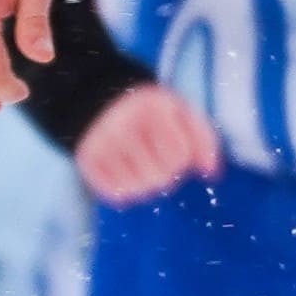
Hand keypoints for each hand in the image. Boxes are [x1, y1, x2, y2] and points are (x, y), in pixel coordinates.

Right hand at [71, 83, 223, 207]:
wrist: (100, 100)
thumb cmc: (151, 112)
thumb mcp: (181, 112)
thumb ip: (203, 140)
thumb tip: (211, 175)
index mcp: (151, 108)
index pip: (179, 156)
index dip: (181, 159)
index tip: (174, 149)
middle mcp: (123, 124)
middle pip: (159, 177)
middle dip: (165, 174)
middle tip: (156, 160)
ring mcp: (101, 142)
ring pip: (137, 189)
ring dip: (145, 185)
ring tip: (142, 166)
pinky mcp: (85, 159)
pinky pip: (114, 195)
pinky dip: (125, 190)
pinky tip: (125, 173)